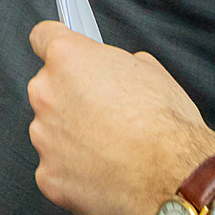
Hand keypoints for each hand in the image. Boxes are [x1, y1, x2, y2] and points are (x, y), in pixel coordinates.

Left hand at [27, 23, 214, 214]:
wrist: (171, 178)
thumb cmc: (165, 126)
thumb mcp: (151, 71)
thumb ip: (117, 64)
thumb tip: (116, 72)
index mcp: (68, 59)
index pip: (43, 37)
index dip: (56, 45)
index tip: (63, 56)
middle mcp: (47, 94)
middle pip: (48, 89)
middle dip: (70, 98)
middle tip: (104, 113)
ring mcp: (44, 138)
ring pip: (51, 131)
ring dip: (71, 137)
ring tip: (109, 149)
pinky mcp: (47, 175)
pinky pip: (56, 168)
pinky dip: (74, 172)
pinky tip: (104, 173)